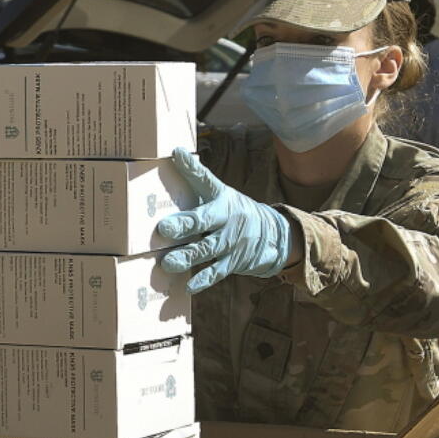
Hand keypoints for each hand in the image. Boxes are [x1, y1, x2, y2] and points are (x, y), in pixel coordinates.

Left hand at [158, 147, 293, 293]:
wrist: (273, 235)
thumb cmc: (235, 211)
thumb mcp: (221, 193)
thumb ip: (198, 179)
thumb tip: (175, 152)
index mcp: (221, 198)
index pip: (205, 179)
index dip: (192, 168)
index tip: (178, 155)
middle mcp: (227, 218)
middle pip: (204, 220)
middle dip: (185, 225)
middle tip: (165, 229)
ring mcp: (230, 241)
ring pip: (207, 249)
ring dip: (188, 257)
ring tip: (168, 263)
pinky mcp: (233, 262)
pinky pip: (216, 272)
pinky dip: (203, 279)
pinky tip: (189, 286)